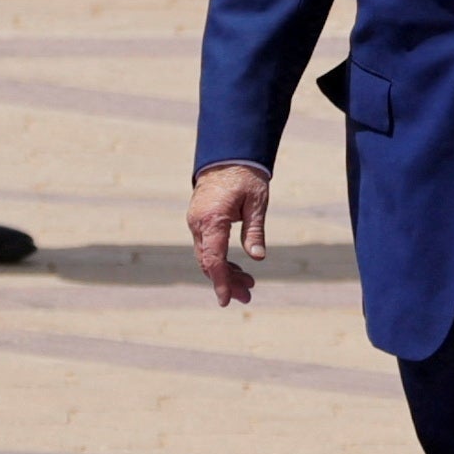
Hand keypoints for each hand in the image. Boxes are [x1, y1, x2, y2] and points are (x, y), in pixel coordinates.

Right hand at [189, 161, 270, 304]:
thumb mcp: (256, 203)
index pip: (213, 259)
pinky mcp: (199, 220)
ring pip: (207, 256)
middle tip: (248, 296)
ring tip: (247, 285)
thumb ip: (254, 231)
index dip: (220, 282)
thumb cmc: (246, 175)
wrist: (228, 153)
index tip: (226, 301)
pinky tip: (237, 269)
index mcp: (212, 219)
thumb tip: (257, 258)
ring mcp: (196, 222)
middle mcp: (199, 223)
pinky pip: (207, 246)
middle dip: (227, 282)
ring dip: (225, 273)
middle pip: (209, 262)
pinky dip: (220, 260)